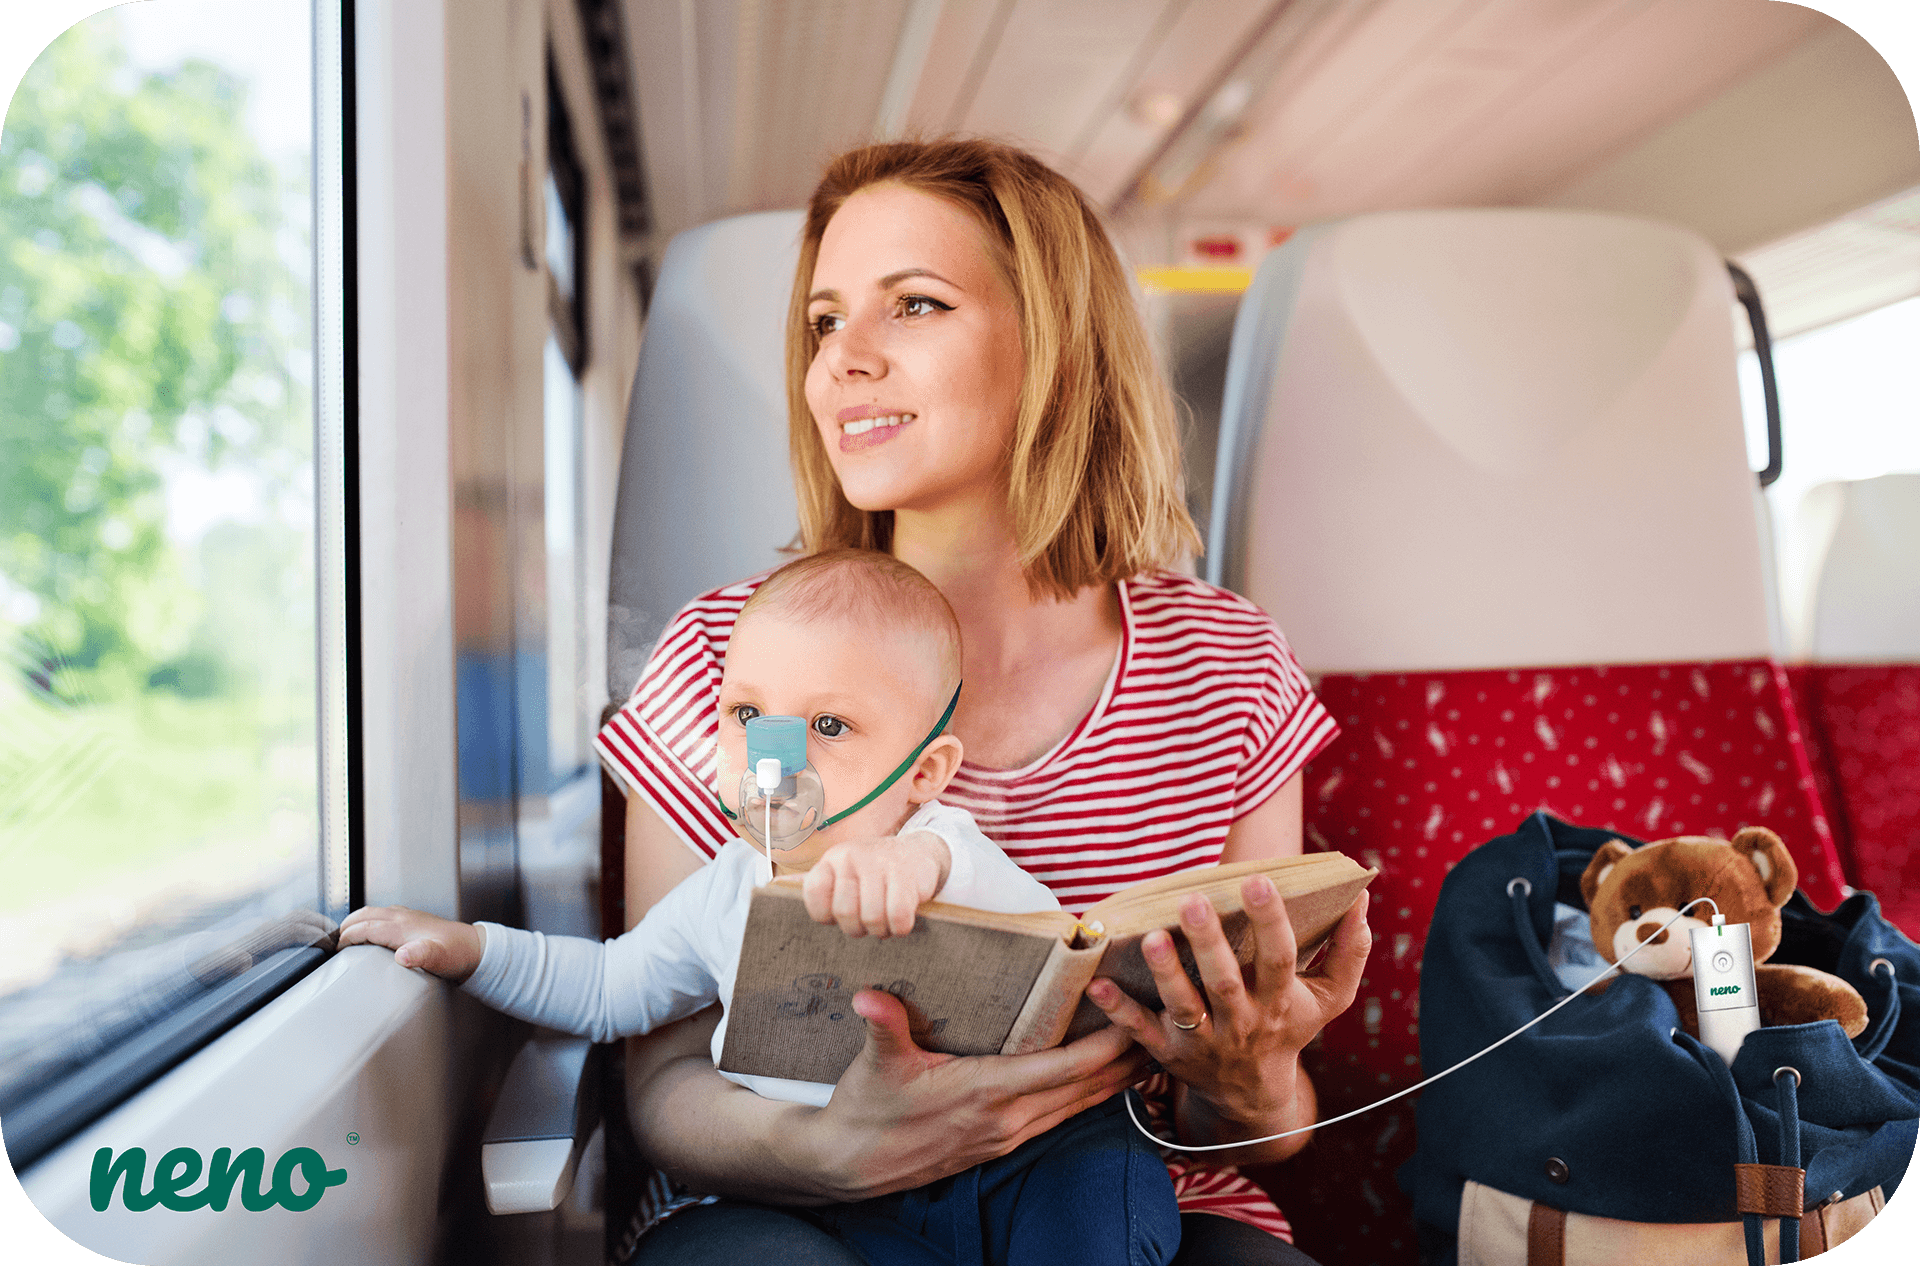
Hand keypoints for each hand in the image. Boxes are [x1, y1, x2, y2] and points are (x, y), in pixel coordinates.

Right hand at [337, 905, 484, 983]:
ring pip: (374, 912)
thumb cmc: (457, 955)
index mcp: (403, 926)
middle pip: (366, 914)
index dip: (348, 937)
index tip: (336, 949)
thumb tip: (403, 955)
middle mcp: (403, 917)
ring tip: (346, 934)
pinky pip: (384, 915)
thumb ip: (422, 955)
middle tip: (334, 940)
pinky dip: (370, 921)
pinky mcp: (413, 920)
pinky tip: (373, 931)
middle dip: (347, 925)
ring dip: (357, 921)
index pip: (366, 927)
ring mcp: (408, 916)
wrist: (475, 948)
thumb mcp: (440, 958)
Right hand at [796, 989, 1153, 1199]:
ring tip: (1148, 1051)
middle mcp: (1007, 1119)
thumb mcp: (874, 1064)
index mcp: (987, 1092)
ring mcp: (1006, 1136)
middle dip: (1127, 1059)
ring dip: (1114, 1081)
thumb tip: (869, 998)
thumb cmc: (866, 1110)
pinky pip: (1058, 1118)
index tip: (1136, 1016)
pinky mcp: (1000, 1144)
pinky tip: (1102, 1083)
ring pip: (1077, 1107)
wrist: (849, 1165)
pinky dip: (1086, 1097)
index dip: (1107, 1045)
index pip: (1065, 1068)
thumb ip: (883, 1026)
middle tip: (1162, 1025)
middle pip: (1086, 1089)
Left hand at [801, 830, 950, 936]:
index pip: (814, 892)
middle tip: (869, 920)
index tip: (842, 913)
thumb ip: (829, 895)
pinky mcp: (905, 874)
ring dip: (881, 929)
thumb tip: (815, 908)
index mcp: (833, 858)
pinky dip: (900, 927)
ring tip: (886, 919)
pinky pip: (898, 916)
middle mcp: (852, 857)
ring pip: (872, 918)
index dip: (827, 914)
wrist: (918, 853)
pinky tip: (902, 919)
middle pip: (844, 913)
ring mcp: (879, 863)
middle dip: (859, 927)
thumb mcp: (847, 877)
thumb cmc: (876, 876)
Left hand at [1086, 879, 1370, 1157]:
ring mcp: (1203, 1040)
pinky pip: (1140, 1033)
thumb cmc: (1290, 1025)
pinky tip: (1098, 984)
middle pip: (1225, 983)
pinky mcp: (1168, 1052)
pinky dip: (1119, 1011)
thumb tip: (1362, 898)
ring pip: (1183, 1006)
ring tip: (1151, 937)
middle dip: (1210, 943)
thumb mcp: (1330, 997)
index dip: (1272, 921)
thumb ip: (1349, 950)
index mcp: (1280, 1001)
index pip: (1279, 958)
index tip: (1258, 881)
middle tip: (1192, 902)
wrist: (1255, 1095)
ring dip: (1165, 974)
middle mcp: (1241, 1022)